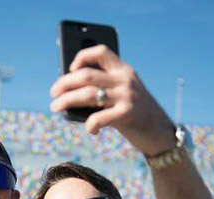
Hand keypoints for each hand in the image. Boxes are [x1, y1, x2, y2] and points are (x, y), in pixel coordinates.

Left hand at [49, 45, 175, 156]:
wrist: (159, 131)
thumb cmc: (135, 112)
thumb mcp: (123, 93)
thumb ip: (105, 88)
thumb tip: (71, 92)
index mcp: (123, 70)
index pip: (101, 52)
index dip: (82, 57)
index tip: (70, 69)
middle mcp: (124, 80)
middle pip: (86, 75)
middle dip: (64, 83)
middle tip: (53, 93)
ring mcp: (126, 96)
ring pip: (88, 94)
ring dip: (66, 100)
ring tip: (55, 107)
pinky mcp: (127, 114)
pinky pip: (100, 117)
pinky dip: (90, 124)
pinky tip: (89, 129)